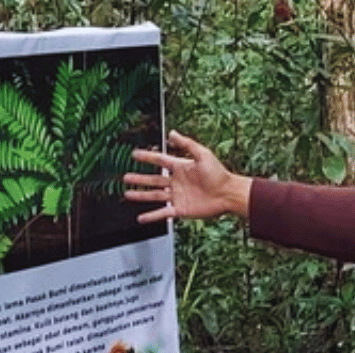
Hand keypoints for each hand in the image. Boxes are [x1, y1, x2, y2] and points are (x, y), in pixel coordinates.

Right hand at [123, 130, 252, 222]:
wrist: (228, 194)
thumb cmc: (219, 174)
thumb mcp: (203, 154)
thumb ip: (187, 144)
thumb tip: (172, 133)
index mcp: (181, 168)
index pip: (160, 161)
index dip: (147, 158)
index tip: (134, 155)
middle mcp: (177, 182)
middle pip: (153, 180)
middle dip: (139, 178)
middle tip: (126, 177)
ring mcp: (177, 196)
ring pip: (154, 195)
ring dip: (141, 195)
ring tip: (128, 194)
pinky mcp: (180, 209)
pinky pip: (163, 213)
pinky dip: (152, 216)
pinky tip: (141, 217)